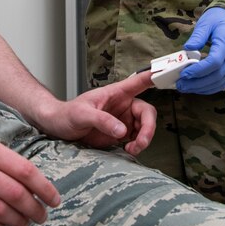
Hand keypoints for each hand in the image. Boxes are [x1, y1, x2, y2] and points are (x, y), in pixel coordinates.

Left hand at [32, 70, 155, 155]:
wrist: (57, 128)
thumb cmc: (66, 114)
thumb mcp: (82, 114)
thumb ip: (102, 120)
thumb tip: (123, 130)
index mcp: (116, 93)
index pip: (139, 82)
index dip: (154, 78)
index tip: (168, 73)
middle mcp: (123, 105)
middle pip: (147, 113)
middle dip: (148, 129)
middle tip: (139, 143)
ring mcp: (122, 120)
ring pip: (144, 128)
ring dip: (143, 140)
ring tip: (131, 150)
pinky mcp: (119, 134)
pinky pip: (136, 139)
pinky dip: (136, 146)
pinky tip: (128, 151)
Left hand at [177, 7, 224, 94]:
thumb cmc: (219, 19)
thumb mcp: (206, 22)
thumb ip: (198, 36)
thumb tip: (187, 49)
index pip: (214, 61)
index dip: (199, 70)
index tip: (184, 73)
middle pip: (217, 75)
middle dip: (197, 83)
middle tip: (180, 84)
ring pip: (220, 82)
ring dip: (202, 88)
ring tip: (185, 87)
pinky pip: (223, 83)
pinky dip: (209, 88)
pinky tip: (196, 87)